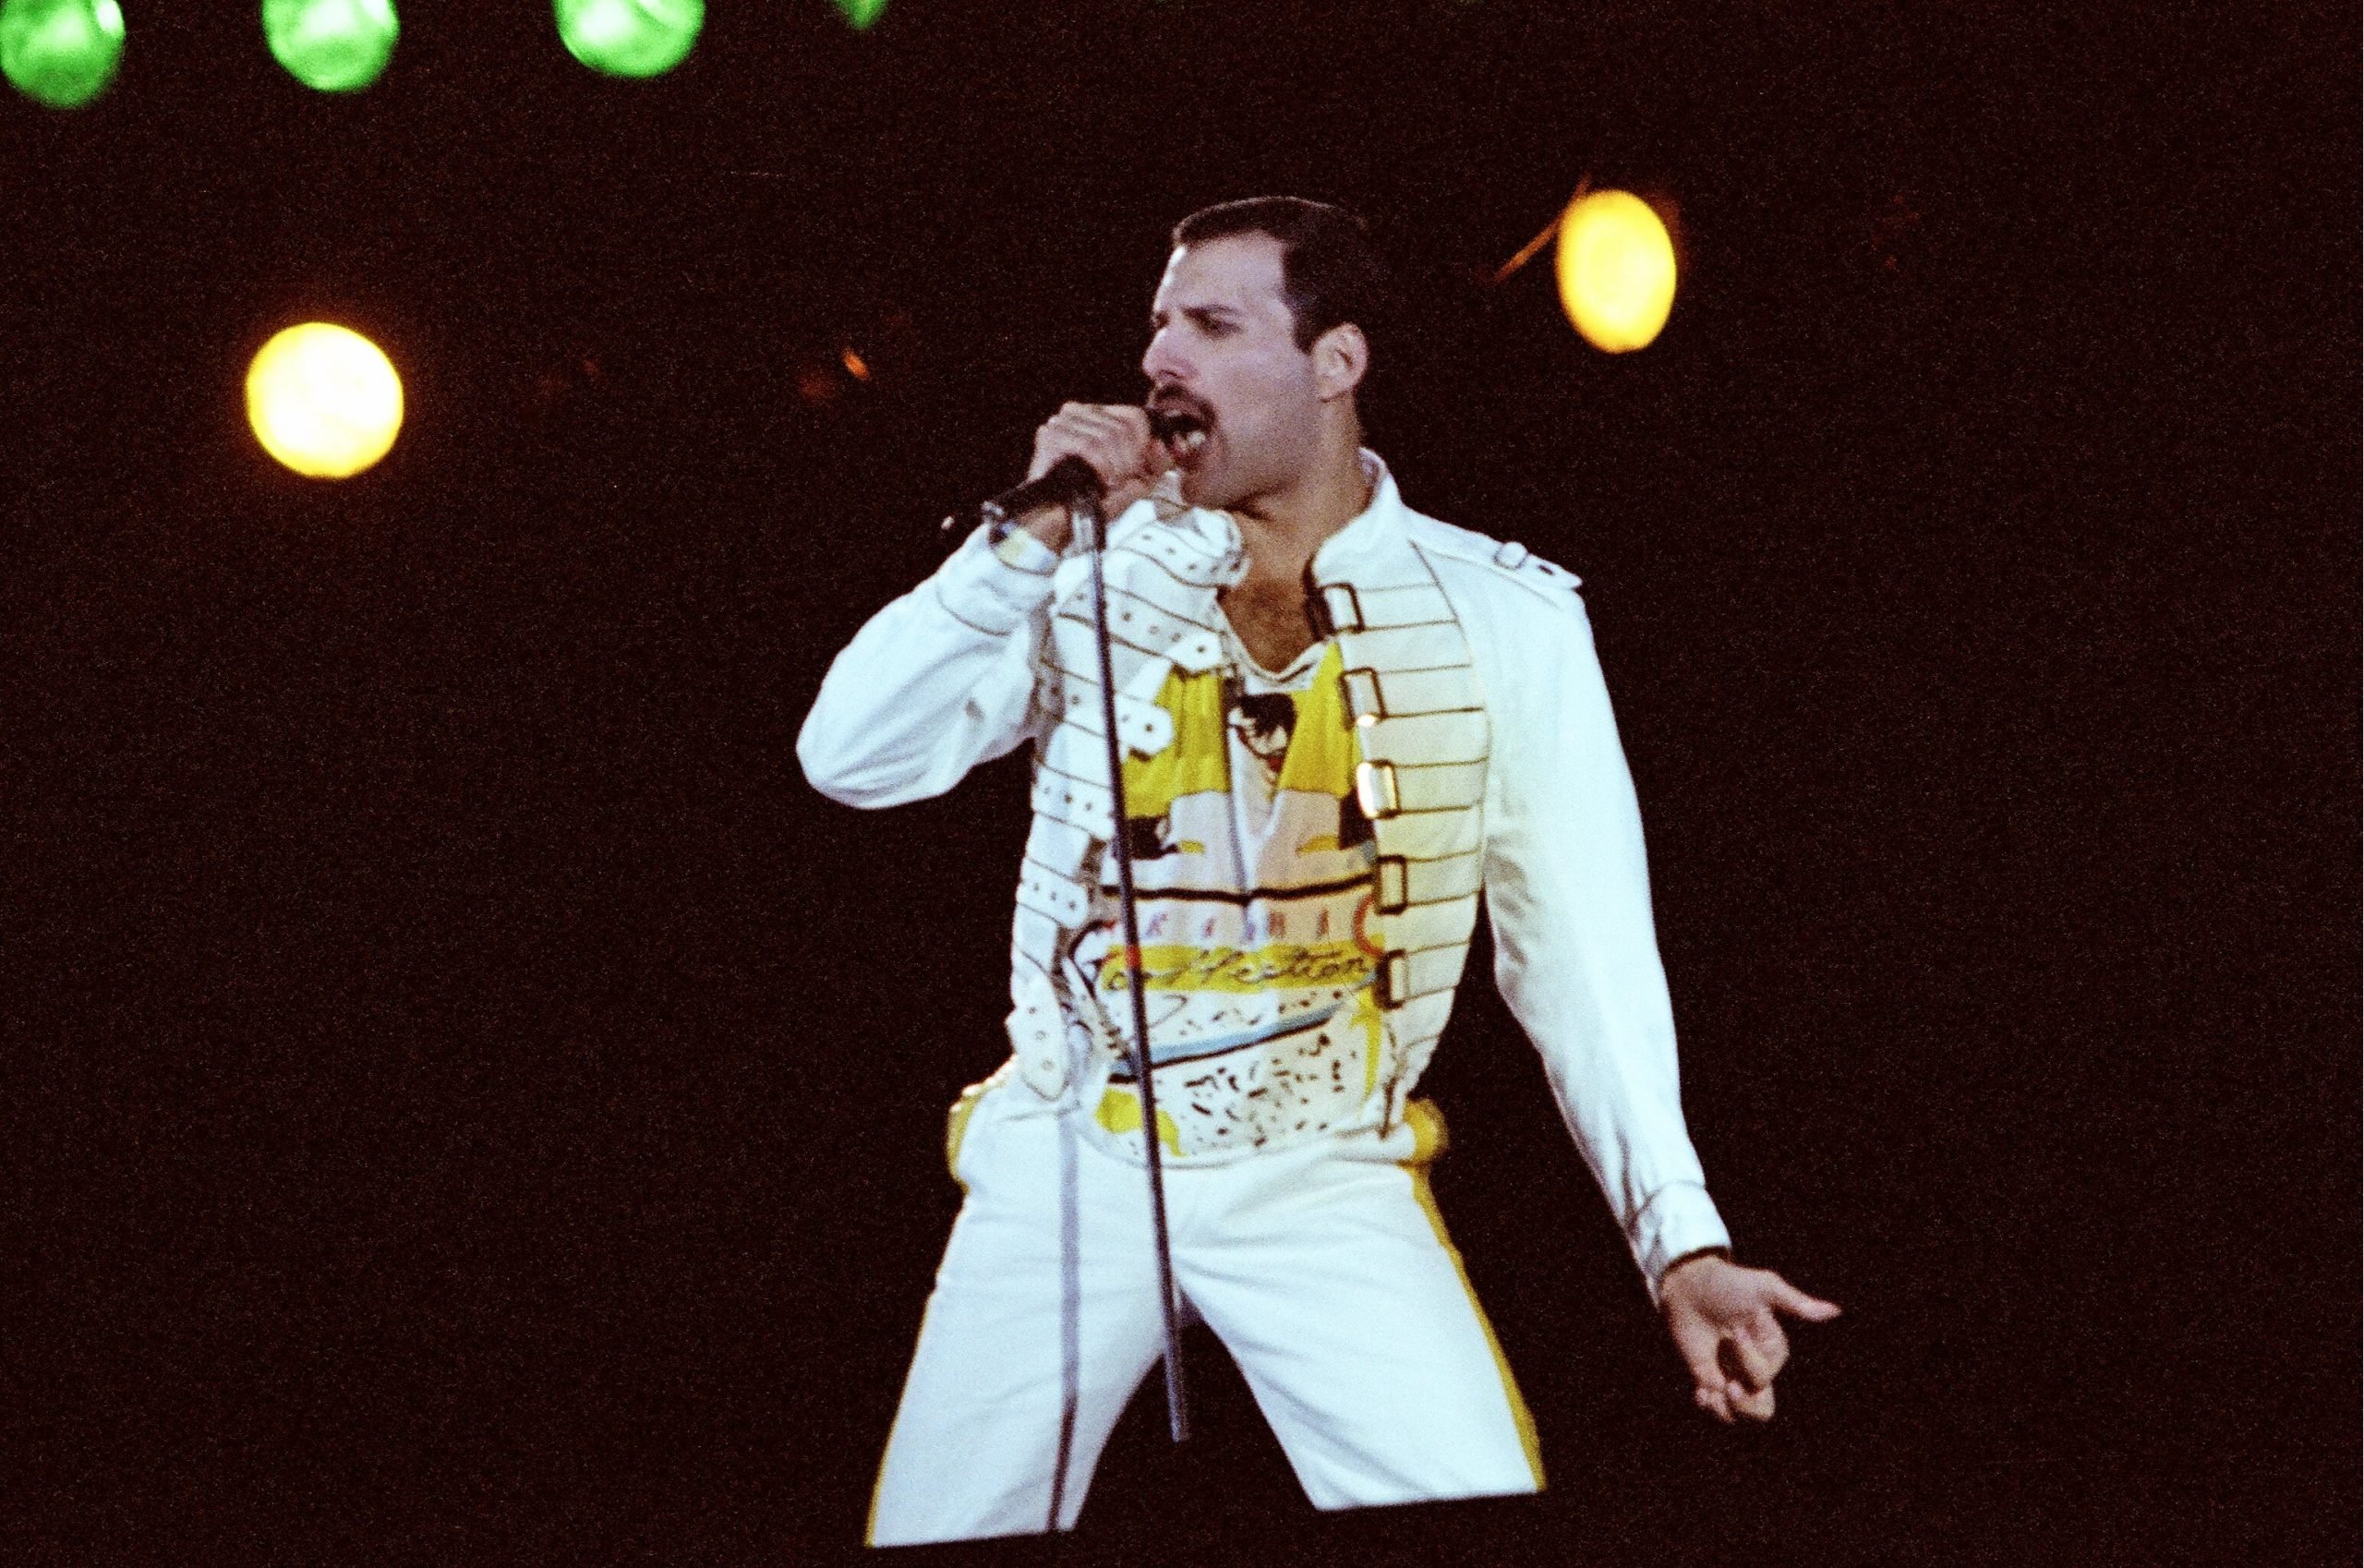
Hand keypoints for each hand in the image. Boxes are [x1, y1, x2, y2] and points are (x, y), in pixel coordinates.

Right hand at [1015, 403, 1170, 548]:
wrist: (1062, 521)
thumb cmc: (1094, 500)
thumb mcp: (1136, 480)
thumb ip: (1157, 462)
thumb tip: (1162, 445)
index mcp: (1098, 416)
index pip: (1135, 416)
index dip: (1145, 444)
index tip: (1139, 469)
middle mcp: (1078, 412)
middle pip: (1124, 428)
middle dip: (1128, 461)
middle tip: (1117, 481)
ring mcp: (1062, 421)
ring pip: (1109, 436)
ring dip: (1114, 467)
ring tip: (1105, 483)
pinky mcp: (1050, 435)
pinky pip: (1090, 445)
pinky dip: (1099, 467)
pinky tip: (1096, 479)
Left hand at [1659, 1253, 1839, 1423]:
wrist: (1687, 1283)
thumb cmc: (1728, 1282)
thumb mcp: (1764, 1287)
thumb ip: (1796, 1303)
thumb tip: (1837, 1310)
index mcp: (1772, 1352)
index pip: (1766, 1374)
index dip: (1750, 1360)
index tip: (1734, 1331)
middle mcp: (1754, 1368)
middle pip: (1762, 1409)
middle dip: (1745, 1406)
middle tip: (1727, 1387)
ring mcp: (1731, 1374)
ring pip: (1740, 1415)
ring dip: (1726, 1411)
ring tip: (1709, 1394)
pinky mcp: (1707, 1377)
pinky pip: (1715, 1407)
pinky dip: (1708, 1406)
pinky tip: (1700, 1392)